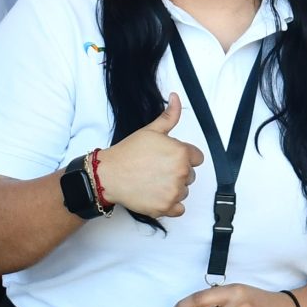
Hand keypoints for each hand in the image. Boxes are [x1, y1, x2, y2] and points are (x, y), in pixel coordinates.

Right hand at [94, 93, 200, 217]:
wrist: (109, 175)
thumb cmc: (128, 153)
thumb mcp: (150, 131)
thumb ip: (169, 116)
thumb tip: (176, 97)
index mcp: (181, 153)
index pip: (197, 158)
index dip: (183, 157)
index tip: (167, 158)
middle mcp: (181, 173)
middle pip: (190, 176)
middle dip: (177, 173)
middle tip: (156, 169)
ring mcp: (174, 192)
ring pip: (184, 192)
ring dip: (173, 188)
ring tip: (153, 181)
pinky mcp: (166, 208)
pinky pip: (179, 209)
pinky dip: (170, 205)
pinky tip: (156, 195)